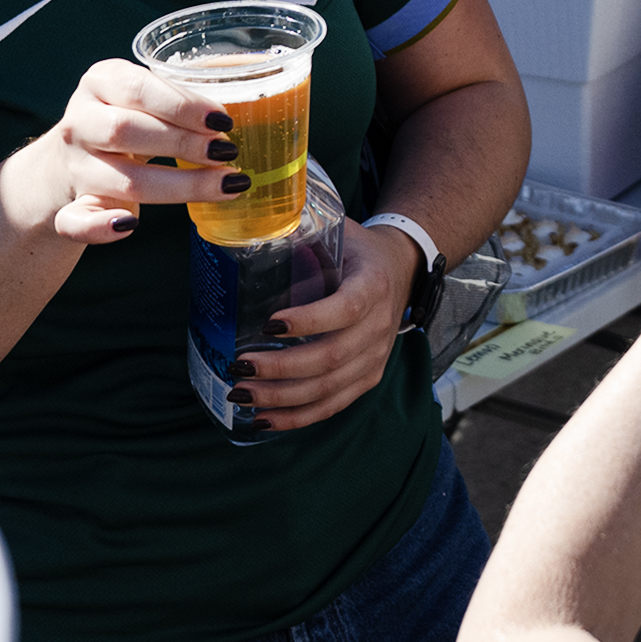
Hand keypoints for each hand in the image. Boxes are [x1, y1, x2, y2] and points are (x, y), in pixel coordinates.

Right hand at [14, 59, 243, 243]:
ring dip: (180, 186)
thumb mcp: (142, 98)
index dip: (182, 106)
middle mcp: (80, 122)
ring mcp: (74, 167)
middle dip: (183, 143)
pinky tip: (131, 223)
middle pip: (126, 131)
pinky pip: (76, 222)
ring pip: (124, 180)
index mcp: (100, 82)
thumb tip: (225, 121)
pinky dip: (101, 227)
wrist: (69, 160)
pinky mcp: (70, 207)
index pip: (138, 89)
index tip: (221, 120)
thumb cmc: (124, 120)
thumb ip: (176, 103)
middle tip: (226, 152)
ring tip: (225, 184)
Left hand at [234, 221, 412, 431]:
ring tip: (241, 393)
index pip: (346, 309)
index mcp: (373, 285)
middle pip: (331, 357)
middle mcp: (379, 327)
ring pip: (329, 388)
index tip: (269, 325)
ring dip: (282, 398)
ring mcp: (375, 358)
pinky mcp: (367, 379)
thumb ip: (299, 229)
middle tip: (240, 366)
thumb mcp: (337, 230)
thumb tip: (250, 223)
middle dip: (281, 368)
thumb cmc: (356, 249)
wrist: (400, 268)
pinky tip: (264, 418)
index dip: (309, 321)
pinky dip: (297, 417)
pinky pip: (332, 406)